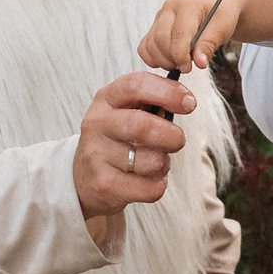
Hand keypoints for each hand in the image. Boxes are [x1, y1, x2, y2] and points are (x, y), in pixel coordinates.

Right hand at [74, 71, 192, 223]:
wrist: (83, 178)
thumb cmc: (115, 139)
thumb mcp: (124, 111)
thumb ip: (151, 102)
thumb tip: (185, 101)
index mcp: (106, 99)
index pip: (135, 85)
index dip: (168, 92)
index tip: (189, 103)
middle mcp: (97, 124)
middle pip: (142, 125)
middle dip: (172, 135)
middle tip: (178, 140)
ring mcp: (97, 156)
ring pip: (151, 161)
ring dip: (164, 163)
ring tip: (156, 163)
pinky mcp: (104, 185)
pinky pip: (150, 188)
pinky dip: (158, 185)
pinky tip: (147, 180)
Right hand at [139, 0, 239, 71]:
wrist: (216, 6)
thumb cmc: (221, 16)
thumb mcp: (222, 28)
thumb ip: (209, 44)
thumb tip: (199, 62)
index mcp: (187, 4)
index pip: (178, 34)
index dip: (181, 55)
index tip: (188, 68)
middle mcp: (168, 8)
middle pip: (160, 39)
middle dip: (171, 58)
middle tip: (186, 66)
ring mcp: (159, 17)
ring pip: (150, 45)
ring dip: (163, 61)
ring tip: (180, 63)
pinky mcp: (154, 27)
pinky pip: (144, 47)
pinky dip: (153, 58)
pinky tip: (169, 61)